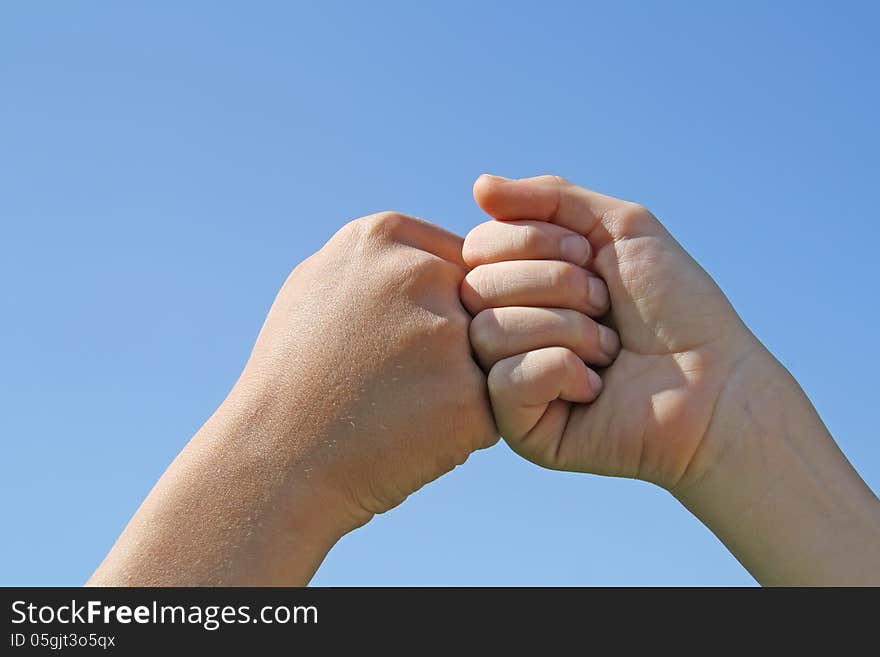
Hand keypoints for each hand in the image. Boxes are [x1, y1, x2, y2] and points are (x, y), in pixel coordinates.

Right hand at [89, 211, 495, 584]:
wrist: (275, 463)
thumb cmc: (294, 376)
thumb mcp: (317, 286)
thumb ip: (379, 261)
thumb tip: (427, 253)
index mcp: (384, 237)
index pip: (462, 259)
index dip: (443, 307)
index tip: (405, 341)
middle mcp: (421, 274)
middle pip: (482, 303)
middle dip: (460, 341)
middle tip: (406, 379)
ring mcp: (448, 335)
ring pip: (494, 352)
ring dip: (467, 380)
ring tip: (408, 406)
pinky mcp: (469, 396)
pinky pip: (496, 402)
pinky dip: (467, 423)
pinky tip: (417, 434)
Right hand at [462, 174, 755, 489]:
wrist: (716, 381)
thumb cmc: (675, 306)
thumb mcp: (619, 228)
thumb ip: (551, 198)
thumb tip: (478, 185)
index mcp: (522, 285)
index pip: (479, 246)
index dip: (533, 241)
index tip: (592, 257)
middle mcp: (507, 328)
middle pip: (478, 286)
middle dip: (556, 285)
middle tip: (605, 305)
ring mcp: (509, 380)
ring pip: (488, 331)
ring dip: (566, 329)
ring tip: (607, 349)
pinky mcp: (520, 427)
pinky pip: (504, 381)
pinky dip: (559, 370)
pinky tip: (595, 386)